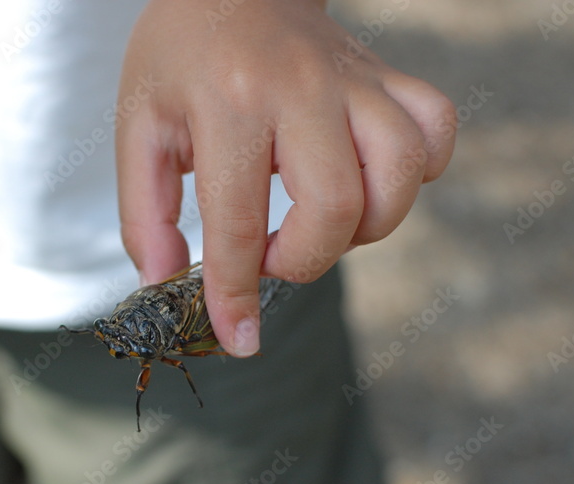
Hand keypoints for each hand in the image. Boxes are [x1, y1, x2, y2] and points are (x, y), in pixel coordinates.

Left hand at [116, 0, 455, 355]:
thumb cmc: (179, 54)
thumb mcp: (137, 127)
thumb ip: (144, 214)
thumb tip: (165, 286)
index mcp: (229, 101)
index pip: (239, 221)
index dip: (237, 294)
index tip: (238, 338)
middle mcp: (302, 88)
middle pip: (336, 206)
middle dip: (304, 260)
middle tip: (272, 254)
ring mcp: (354, 78)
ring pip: (403, 172)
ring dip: (367, 225)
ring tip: (322, 222)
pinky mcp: (387, 75)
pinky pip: (437, 128)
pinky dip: (419, 172)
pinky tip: (371, 180)